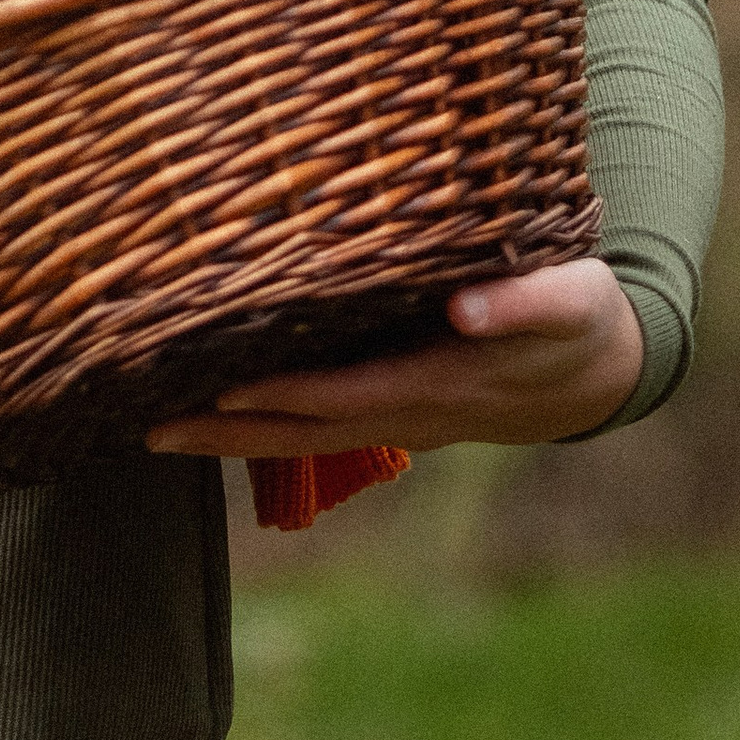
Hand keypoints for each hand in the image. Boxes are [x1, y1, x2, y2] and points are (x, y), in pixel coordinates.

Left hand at [141, 259, 643, 457]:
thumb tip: (465, 307)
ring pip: (295, 438)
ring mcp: (387, 419)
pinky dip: (254, 422)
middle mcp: (400, 413)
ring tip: (152, 431)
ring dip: (226, 438)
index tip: (222, 387)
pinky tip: (203, 408)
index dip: (284, 395)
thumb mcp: (567, 301)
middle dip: (225, 433)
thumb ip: (522, 304)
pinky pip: (306, 424)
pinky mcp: (380, 407)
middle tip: (149, 431)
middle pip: (299, 432)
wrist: (590, 373)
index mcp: (435, 384)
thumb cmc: (575, 319)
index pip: (342, 395)